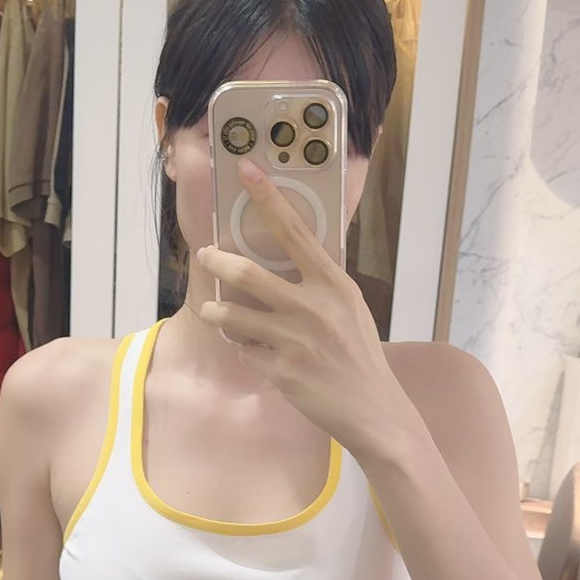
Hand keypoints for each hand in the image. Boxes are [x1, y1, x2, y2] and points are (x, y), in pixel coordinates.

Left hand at [197, 159, 416, 460]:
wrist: (374, 410)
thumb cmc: (360, 356)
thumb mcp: (350, 308)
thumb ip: (320, 283)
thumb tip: (288, 256)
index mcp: (334, 284)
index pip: (296, 231)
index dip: (268, 198)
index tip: (246, 169)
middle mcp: (314, 307)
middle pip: (248, 274)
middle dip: (218, 261)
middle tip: (205, 254)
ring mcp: (295, 341)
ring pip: (233, 315)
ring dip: (218, 310)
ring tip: (215, 309)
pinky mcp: (280, 371)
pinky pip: (245, 350)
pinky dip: (244, 348)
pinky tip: (256, 353)